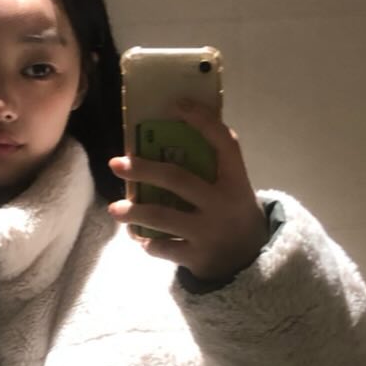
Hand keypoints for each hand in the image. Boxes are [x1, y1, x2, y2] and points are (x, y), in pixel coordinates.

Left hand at [107, 98, 268, 283]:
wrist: (251, 261)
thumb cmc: (232, 212)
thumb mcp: (233, 187)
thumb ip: (212, 166)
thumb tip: (171, 132)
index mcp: (235, 180)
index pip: (224, 142)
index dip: (202, 121)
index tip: (177, 105)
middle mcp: (222, 204)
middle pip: (177, 179)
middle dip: (143, 169)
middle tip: (116, 163)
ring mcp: (208, 232)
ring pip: (162, 217)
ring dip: (134, 211)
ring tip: (114, 209)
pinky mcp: (196, 257)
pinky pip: (162, 248)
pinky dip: (147, 242)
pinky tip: (139, 236)